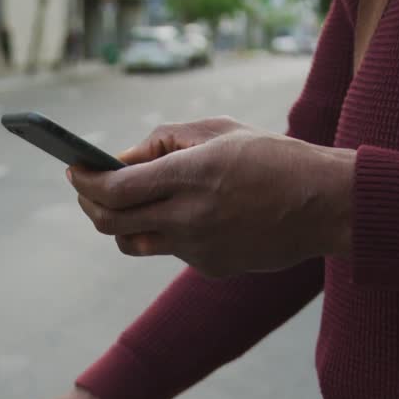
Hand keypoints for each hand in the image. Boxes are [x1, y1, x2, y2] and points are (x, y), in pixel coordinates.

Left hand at [70, 117, 355, 276]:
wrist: (326, 205)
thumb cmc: (273, 157)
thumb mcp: (218, 130)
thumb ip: (163, 141)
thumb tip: (119, 160)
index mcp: (191, 175)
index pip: (115, 190)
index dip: (84, 183)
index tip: (73, 170)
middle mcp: (190, 217)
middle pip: (110, 223)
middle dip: (88, 205)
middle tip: (84, 190)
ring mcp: (199, 248)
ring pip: (132, 243)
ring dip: (119, 224)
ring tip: (124, 203)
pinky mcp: (210, 268)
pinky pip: (171, 250)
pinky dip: (167, 232)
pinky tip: (191, 215)